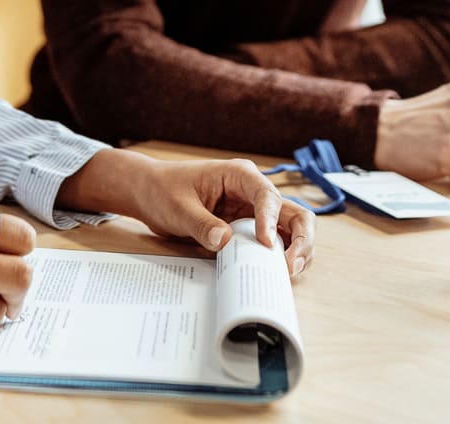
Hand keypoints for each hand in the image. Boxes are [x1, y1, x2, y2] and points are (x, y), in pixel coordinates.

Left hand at [58, 148, 315, 277]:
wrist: (148, 192)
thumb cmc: (162, 190)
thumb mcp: (178, 207)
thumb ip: (201, 224)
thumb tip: (225, 242)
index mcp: (240, 175)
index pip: (267, 196)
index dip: (270, 221)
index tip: (265, 245)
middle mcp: (253, 192)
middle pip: (293, 212)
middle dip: (300, 239)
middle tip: (290, 266)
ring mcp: (253, 211)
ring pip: (290, 229)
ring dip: (296, 250)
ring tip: (288, 273)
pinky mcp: (247, 228)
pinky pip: (273, 242)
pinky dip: (279, 257)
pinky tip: (275, 274)